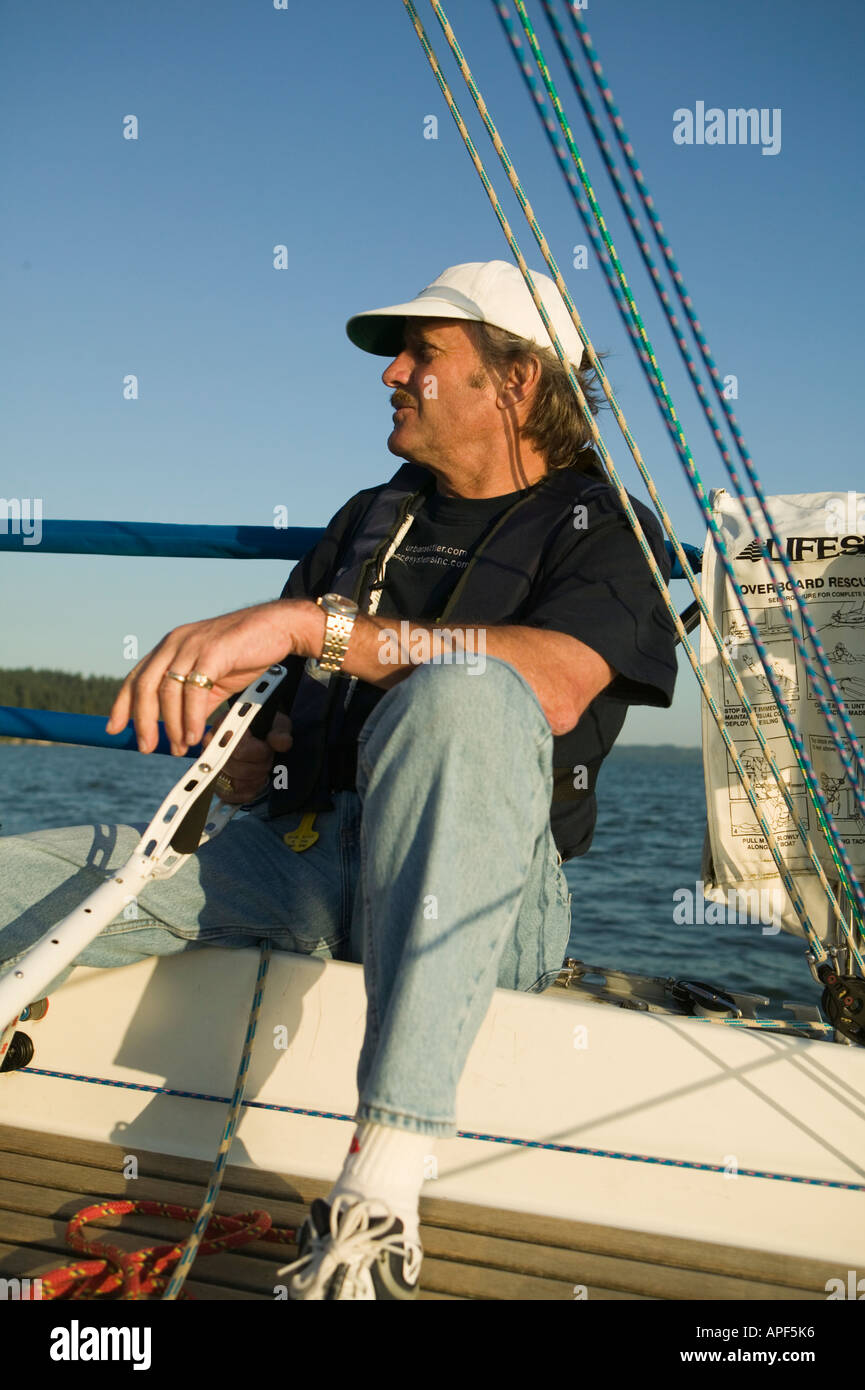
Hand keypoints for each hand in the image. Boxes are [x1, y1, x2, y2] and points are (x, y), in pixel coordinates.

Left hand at [106, 598, 318, 754]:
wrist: (276, 629)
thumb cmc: (244, 652)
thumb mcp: (213, 681)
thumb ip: (194, 703)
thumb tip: (179, 733)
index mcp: (170, 647)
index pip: (136, 678)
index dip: (122, 705)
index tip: (114, 729)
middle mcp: (175, 643)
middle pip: (144, 686)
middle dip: (142, 721)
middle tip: (147, 747)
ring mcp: (192, 645)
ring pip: (168, 691)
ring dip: (171, 725)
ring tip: (179, 746)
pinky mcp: (211, 652)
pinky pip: (194, 691)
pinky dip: (191, 718)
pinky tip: (194, 734)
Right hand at [202, 711, 292, 803]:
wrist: (259, 735)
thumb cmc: (265, 729)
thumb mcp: (277, 725)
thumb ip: (279, 733)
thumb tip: (281, 742)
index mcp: (224, 725)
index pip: (241, 750)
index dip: (260, 754)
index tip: (267, 749)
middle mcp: (211, 744)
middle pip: (238, 769)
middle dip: (259, 767)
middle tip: (266, 759)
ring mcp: (209, 764)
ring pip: (236, 784)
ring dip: (255, 779)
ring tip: (260, 767)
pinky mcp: (214, 781)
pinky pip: (231, 795)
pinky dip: (248, 790)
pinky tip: (254, 780)